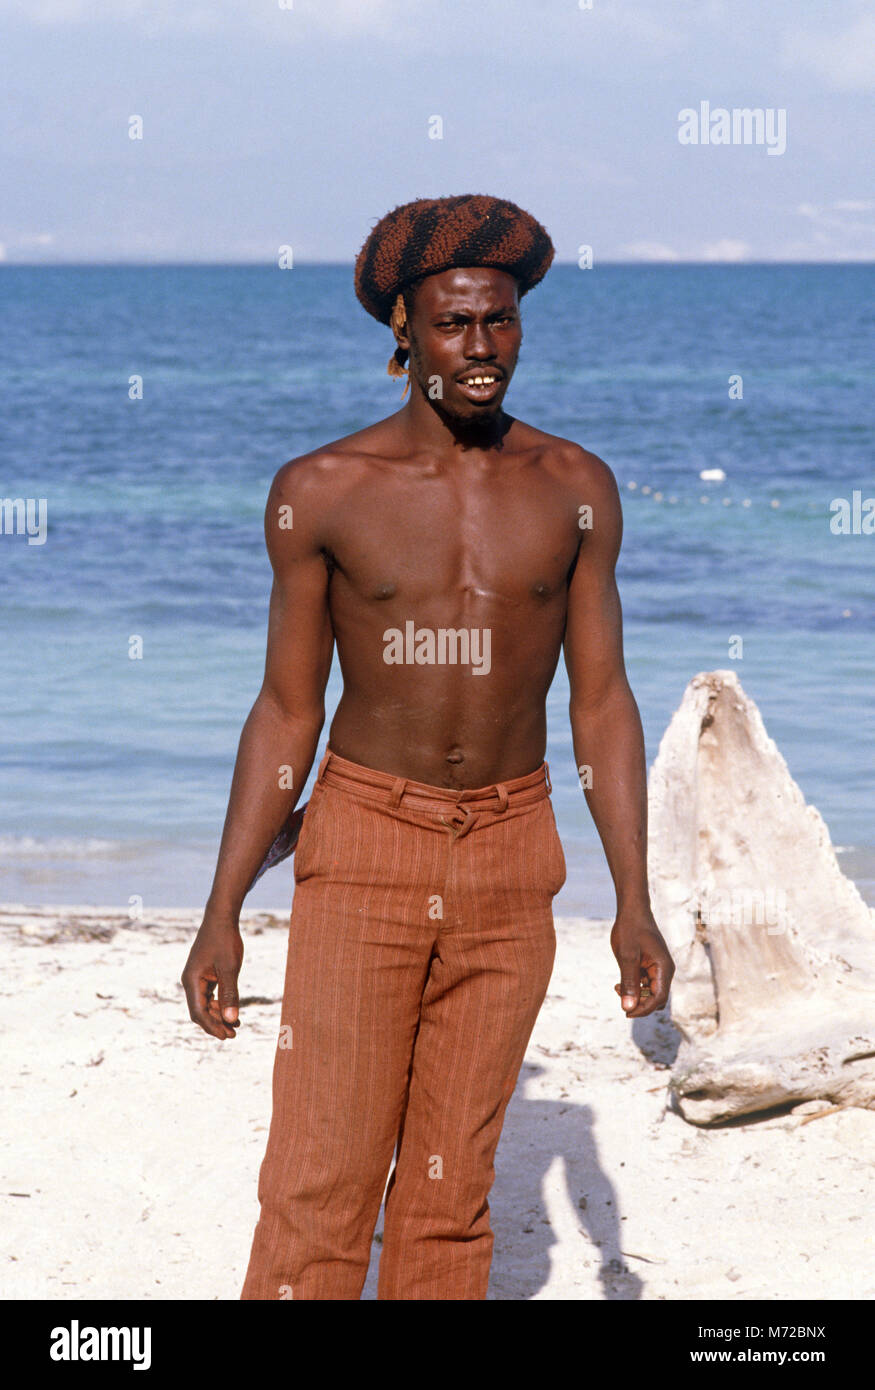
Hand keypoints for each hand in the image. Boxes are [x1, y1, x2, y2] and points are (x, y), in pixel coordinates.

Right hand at [181, 911, 243, 1039]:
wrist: (221, 918)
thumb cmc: (225, 940)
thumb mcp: (230, 968)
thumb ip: (230, 994)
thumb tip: (231, 1020)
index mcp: (191, 981)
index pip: (199, 1012)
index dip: (212, 1026)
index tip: (226, 1036)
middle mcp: (190, 981)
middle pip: (200, 1011)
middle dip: (216, 1024)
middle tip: (233, 1035)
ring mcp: (196, 978)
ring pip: (205, 1005)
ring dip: (219, 1016)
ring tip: (236, 1026)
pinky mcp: (204, 975)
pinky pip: (209, 995)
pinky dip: (220, 1004)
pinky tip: (232, 1012)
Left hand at [610, 909, 673, 1017]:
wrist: (632, 910)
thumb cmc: (630, 930)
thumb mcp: (627, 957)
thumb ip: (629, 983)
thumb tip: (628, 1008)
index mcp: (664, 968)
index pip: (658, 998)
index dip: (643, 1009)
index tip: (626, 1012)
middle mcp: (665, 970)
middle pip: (656, 999)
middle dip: (640, 1004)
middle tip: (620, 999)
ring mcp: (658, 968)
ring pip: (650, 993)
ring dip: (635, 995)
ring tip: (617, 988)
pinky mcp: (650, 966)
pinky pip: (645, 984)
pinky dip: (634, 987)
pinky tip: (620, 983)